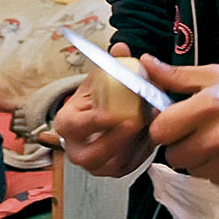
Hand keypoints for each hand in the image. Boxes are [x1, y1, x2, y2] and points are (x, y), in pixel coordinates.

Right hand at [53, 42, 153, 177]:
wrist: (99, 115)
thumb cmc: (97, 98)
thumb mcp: (100, 79)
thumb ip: (111, 65)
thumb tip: (121, 48)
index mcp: (66, 124)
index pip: (74, 127)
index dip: (92, 122)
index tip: (111, 114)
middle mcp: (76, 149)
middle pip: (93, 154)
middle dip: (117, 140)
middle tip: (136, 122)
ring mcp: (95, 164)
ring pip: (115, 163)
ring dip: (135, 144)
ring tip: (150, 124)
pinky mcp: (114, 170)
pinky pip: (130, 165)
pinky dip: (143, 151)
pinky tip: (152, 134)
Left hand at [143, 55, 218, 191]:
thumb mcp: (215, 76)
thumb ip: (176, 76)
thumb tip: (144, 64)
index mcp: (207, 107)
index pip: (160, 131)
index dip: (164, 128)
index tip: (174, 124)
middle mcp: (217, 138)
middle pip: (173, 156)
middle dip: (182, 146)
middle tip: (200, 134)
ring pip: (194, 171)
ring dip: (201, 160)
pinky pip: (215, 182)